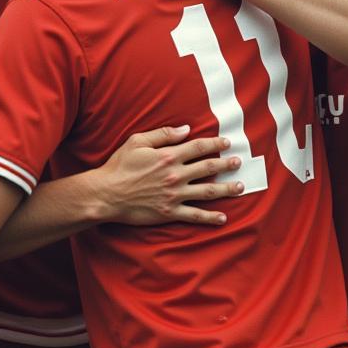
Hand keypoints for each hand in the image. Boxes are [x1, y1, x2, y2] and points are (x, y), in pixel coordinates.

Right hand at [94, 125, 242, 225]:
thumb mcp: (137, 141)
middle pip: (208, 168)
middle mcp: (175, 175)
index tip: (227, 143)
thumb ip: (163, 134)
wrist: (106, 194)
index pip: (199, 147)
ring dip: (226, 189)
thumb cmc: (119, 166)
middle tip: (238, 162)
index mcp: (168, 156)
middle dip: (226, 164)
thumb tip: (186, 129)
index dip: (215, 144)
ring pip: (207, 191)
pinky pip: (194, 215)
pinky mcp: (170, 212)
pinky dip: (210, 217)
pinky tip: (223, 217)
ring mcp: (174, 195)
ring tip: (240, 187)